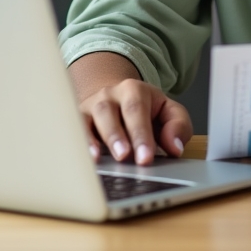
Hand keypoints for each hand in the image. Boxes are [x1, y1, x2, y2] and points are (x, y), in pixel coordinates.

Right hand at [68, 51, 192, 165]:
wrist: (118, 98)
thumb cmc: (147, 111)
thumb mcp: (169, 113)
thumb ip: (178, 126)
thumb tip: (175, 148)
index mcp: (134, 90)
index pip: (137, 110)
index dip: (141, 134)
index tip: (146, 158)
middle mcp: (109, 95)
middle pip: (109, 111)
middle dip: (117, 136)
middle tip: (125, 157)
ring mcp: (90, 107)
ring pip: (86, 118)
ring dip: (92, 140)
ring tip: (100, 160)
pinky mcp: (77, 120)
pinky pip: (72, 130)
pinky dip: (76, 144)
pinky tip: (82, 160)